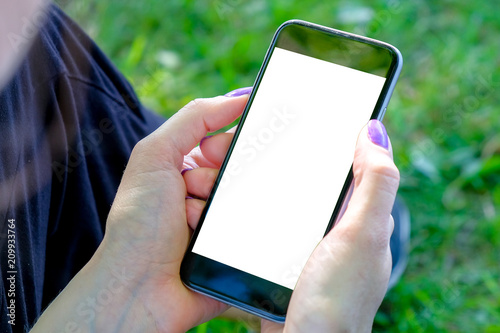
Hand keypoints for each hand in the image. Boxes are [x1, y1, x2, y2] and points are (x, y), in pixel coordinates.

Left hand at [31, 94, 249, 332]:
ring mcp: (222, 220)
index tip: (212, 154)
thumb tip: (240, 96)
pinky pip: (259, 224)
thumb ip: (195, 118)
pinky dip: (237, 229)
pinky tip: (209, 241)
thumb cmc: (139, 222)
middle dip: (218, 177)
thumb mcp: (155, 155)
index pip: (226, 140)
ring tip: (192, 223)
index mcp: (186, 167)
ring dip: (222, 206)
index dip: (225, 143)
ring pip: (251, 195)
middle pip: (242, 167)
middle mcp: (207, 192)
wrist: (139, 289)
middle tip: (192, 191)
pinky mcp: (237, 245)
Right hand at [182, 119, 398, 331]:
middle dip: (282, 155)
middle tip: (250, 136)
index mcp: (359, 215)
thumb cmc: (338, 299)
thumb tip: (375, 130)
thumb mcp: (361, 235)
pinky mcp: (282, 257)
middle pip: (309, 177)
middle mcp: (335, 226)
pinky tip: (228, 198)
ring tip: (228, 161)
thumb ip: (374, 183)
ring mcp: (306, 242)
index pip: (349, 162)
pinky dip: (247, 209)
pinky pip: (264, 223)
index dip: (330, 135)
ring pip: (282, 198)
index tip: (300, 113)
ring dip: (258, 182)